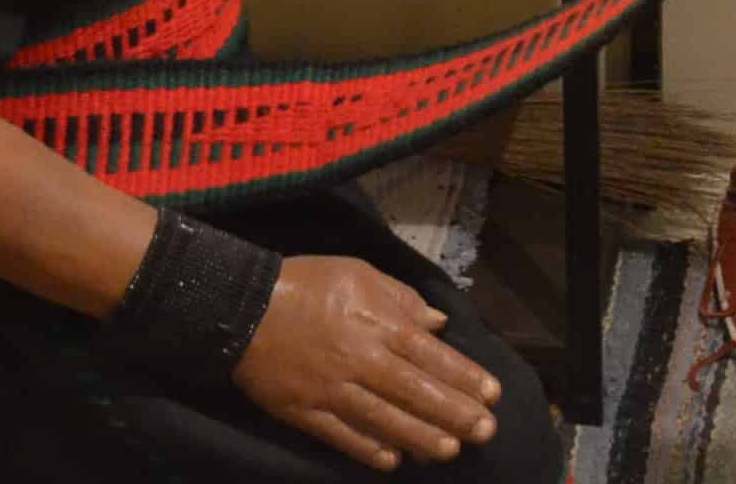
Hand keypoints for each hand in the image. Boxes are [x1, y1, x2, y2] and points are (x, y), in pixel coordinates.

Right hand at [235, 256, 501, 469]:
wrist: (243, 305)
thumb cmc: (308, 283)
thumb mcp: (361, 274)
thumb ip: (402, 299)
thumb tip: (437, 323)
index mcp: (379, 324)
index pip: (432, 356)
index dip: (464, 377)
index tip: (492, 395)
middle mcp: (362, 360)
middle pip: (415, 391)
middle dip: (453, 413)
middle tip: (485, 432)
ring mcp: (333, 389)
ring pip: (384, 419)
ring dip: (420, 437)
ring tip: (449, 451)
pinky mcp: (305, 411)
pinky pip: (341, 435)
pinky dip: (368, 449)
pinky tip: (392, 461)